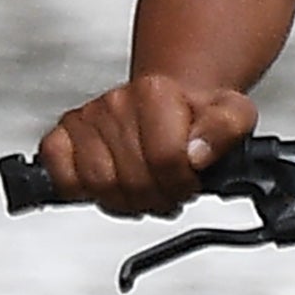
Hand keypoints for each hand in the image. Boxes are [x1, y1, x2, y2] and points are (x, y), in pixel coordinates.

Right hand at [38, 72, 257, 217]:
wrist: (171, 100)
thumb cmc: (197, 113)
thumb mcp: (233, 115)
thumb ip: (226, 131)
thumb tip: (197, 155)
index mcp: (155, 93)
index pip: (166, 159)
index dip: (182, 184)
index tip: (190, 182)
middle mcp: (115, 102)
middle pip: (133, 179)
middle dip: (158, 197)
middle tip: (169, 192)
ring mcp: (85, 120)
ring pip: (99, 184)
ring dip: (126, 201)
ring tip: (144, 191)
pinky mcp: (61, 137)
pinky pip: (62, 176)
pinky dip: (82, 191)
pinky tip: (110, 185)